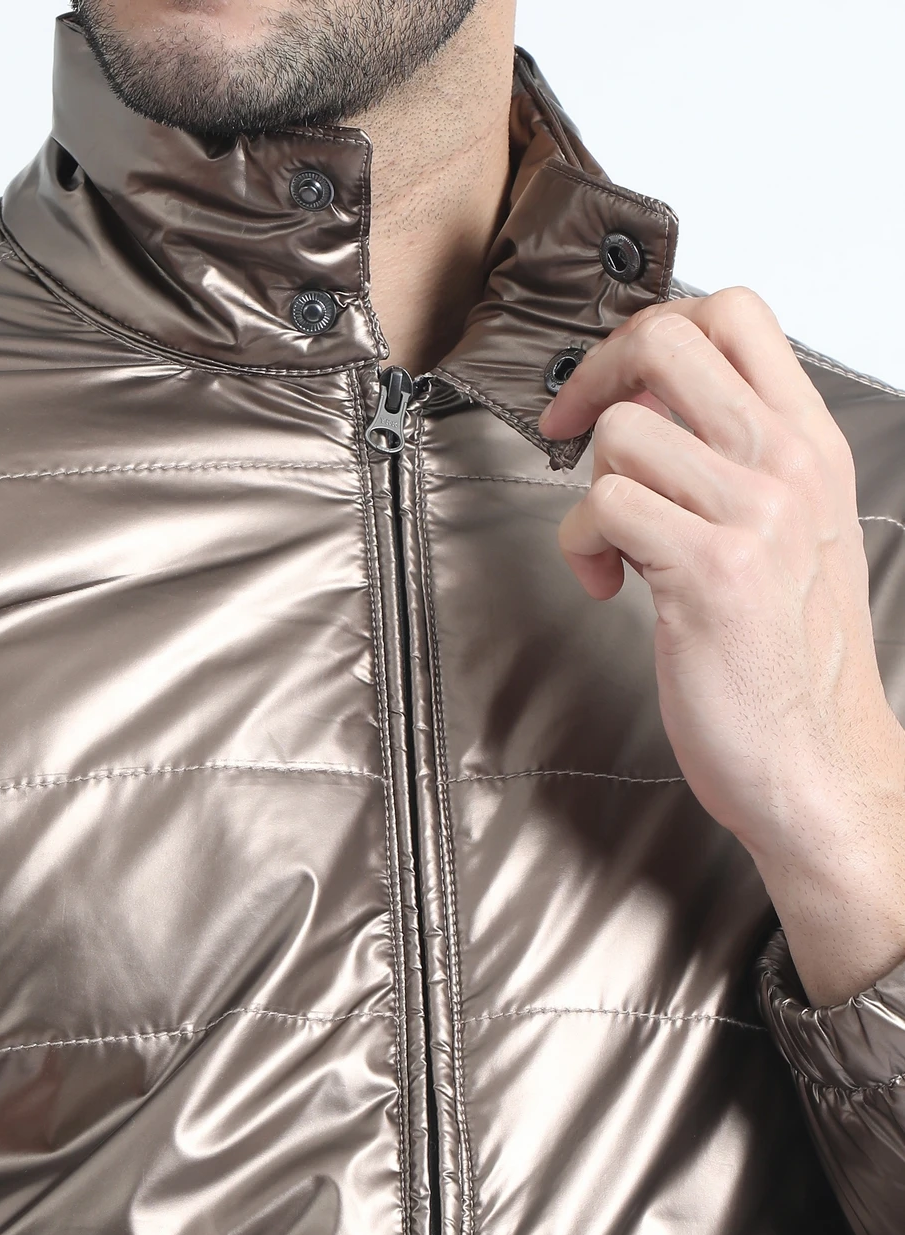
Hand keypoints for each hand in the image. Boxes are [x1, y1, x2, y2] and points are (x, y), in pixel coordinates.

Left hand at [538, 288, 904, 1005]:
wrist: (818, 764)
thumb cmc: (792, 664)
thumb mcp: (786, 538)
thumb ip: (729, 466)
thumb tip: (642, 415)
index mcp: (811, 447)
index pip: (734, 315)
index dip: (649, 333)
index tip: (612, 388)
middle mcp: (789, 466)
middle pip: (670, 339)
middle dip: (594, 378)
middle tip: (570, 433)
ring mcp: (755, 514)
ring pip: (621, 430)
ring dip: (589, 488)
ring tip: (615, 546)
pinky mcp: (708, 572)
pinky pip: (603, 507)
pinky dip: (582, 547)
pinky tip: (612, 588)